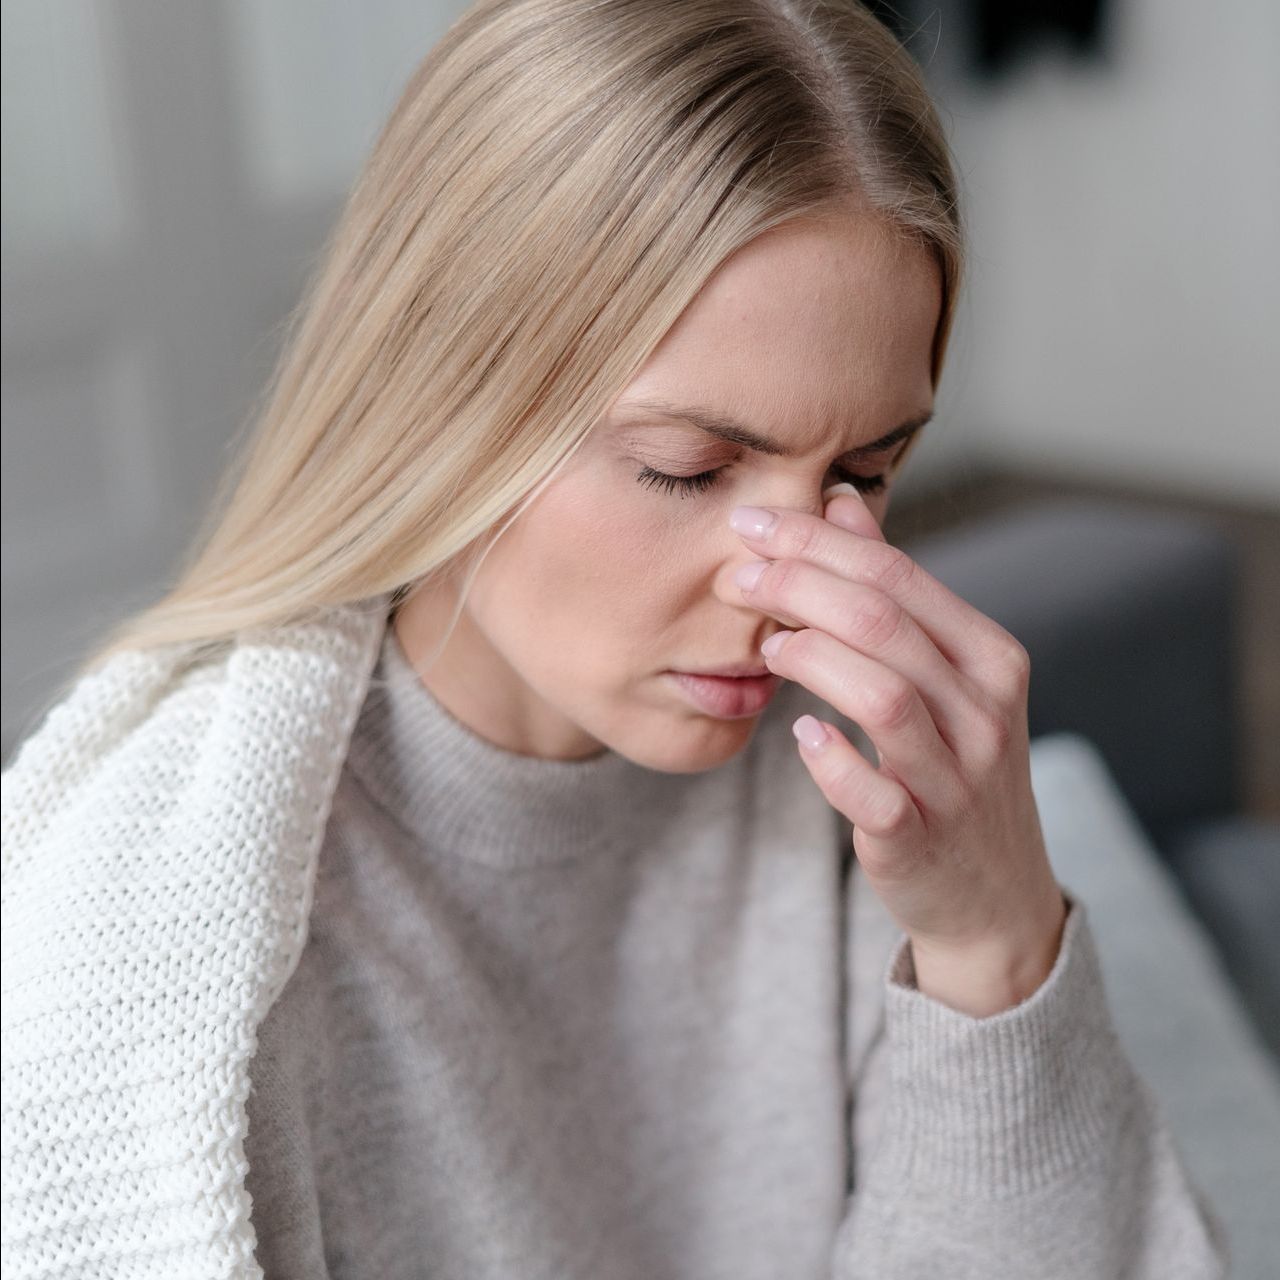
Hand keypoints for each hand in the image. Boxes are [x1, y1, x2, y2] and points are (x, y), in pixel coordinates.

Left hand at [730, 485, 1067, 1016]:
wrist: (993, 893)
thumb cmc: (952, 766)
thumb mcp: (942, 675)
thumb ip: (891, 590)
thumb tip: (840, 503)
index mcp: (990, 657)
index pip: (898, 575)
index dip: (815, 542)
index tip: (750, 523)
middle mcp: (984, 711)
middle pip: (884, 624)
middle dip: (796, 586)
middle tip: (734, 578)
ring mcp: (957, 779)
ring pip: (882, 696)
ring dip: (811, 660)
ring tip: (766, 648)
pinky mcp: (919, 839)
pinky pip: (873, 793)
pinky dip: (831, 759)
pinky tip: (800, 734)